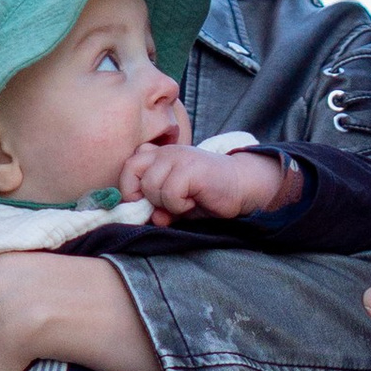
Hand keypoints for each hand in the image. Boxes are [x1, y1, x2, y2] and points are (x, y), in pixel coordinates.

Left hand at [122, 139, 297, 223]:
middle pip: (132, 171)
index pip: (128, 165)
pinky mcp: (191, 168)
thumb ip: (160, 209)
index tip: (144, 204)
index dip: (129, 188)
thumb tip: (151, 219)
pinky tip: (193, 201)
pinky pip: (170, 193)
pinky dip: (179, 205)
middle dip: (143, 195)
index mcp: (160, 155)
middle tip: (162, 205)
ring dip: (165, 202)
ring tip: (184, 202)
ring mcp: (178, 157)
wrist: (241, 186)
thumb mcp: (178, 204)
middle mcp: (166, 152)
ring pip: (151, 185)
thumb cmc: (208, 195)